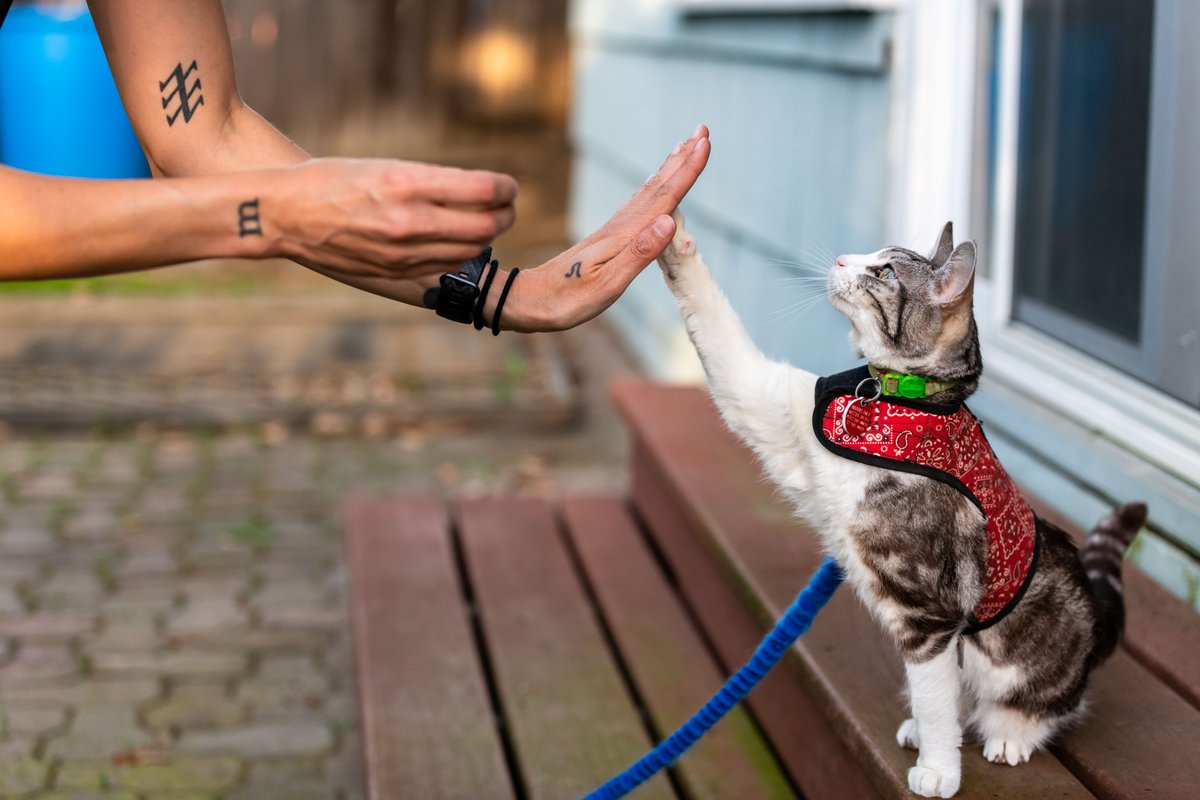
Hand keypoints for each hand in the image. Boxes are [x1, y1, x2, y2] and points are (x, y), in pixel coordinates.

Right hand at [267, 158, 517, 279]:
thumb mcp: (386, 166)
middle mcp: (407, 220)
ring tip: (485, 224)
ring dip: (486, 238)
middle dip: (505, 216)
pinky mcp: (393, 271)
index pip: (482, 191)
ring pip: (469, 252)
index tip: (509, 187)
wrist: (284, 214)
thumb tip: (480, 193)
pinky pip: (443, 267)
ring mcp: (401, 251)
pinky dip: (459, 255)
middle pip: (485, 227)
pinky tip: (457, 243)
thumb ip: (433, 182)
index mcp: (407, 182)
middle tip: (506, 207)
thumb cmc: (335, 180)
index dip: (506, 189)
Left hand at [495, 125, 710, 331]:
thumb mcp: (606, 284)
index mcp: (624, 235)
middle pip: (657, 186)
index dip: (686, 171)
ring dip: (669, 168)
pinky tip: (656, 185)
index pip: (663, 198)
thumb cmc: (567, 300)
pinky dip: (653, 188)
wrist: (529, 300)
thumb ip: (639, 253)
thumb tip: (669, 220)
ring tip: (685, 146)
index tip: (705, 144)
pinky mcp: (608, 238)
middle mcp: (620, 226)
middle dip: (682, 159)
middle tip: (703, 130)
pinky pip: (638, 205)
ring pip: (648, 192)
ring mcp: (613, 230)